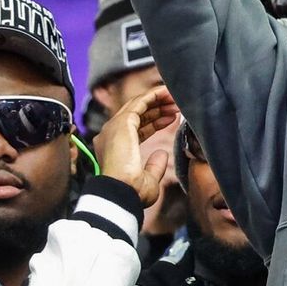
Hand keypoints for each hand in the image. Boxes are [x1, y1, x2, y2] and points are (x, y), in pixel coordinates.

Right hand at [92, 84, 176, 205]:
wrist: (122, 191)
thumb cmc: (132, 192)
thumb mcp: (148, 180)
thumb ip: (155, 166)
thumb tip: (162, 153)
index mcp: (114, 149)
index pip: (135, 129)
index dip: (154, 122)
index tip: (171, 119)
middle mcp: (111, 135)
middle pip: (136, 115)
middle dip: (157, 108)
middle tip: (175, 105)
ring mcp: (114, 127)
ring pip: (137, 105)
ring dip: (157, 100)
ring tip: (174, 98)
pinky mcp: (122, 122)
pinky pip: (139, 102)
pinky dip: (153, 96)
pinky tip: (166, 93)